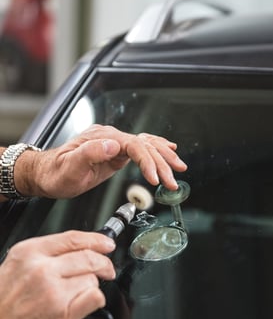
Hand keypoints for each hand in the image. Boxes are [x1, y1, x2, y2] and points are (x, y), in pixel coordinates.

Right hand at [0, 230, 115, 318]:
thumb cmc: (3, 303)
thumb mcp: (16, 266)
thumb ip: (45, 255)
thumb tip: (78, 250)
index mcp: (29, 253)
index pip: (73, 238)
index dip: (96, 240)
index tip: (106, 244)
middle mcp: (42, 269)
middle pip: (89, 257)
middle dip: (103, 263)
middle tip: (107, 269)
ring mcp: (54, 291)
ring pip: (92, 279)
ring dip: (91, 285)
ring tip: (75, 294)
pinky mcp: (64, 313)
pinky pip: (95, 297)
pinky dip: (95, 300)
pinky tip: (83, 303)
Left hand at [15, 125, 186, 198]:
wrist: (46, 174)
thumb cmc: (56, 173)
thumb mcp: (70, 166)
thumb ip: (90, 153)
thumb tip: (113, 145)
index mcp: (103, 139)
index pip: (134, 146)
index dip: (148, 162)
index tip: (155, 179)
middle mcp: (111, 137)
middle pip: (144, 145)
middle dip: (162, 163)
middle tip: (173, 181)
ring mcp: (114, 144)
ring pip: (146, 145)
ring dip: (164, 156)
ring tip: (179, 167)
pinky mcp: (115, 152)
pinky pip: (140, 149)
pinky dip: (156, 150)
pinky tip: (167, 150)